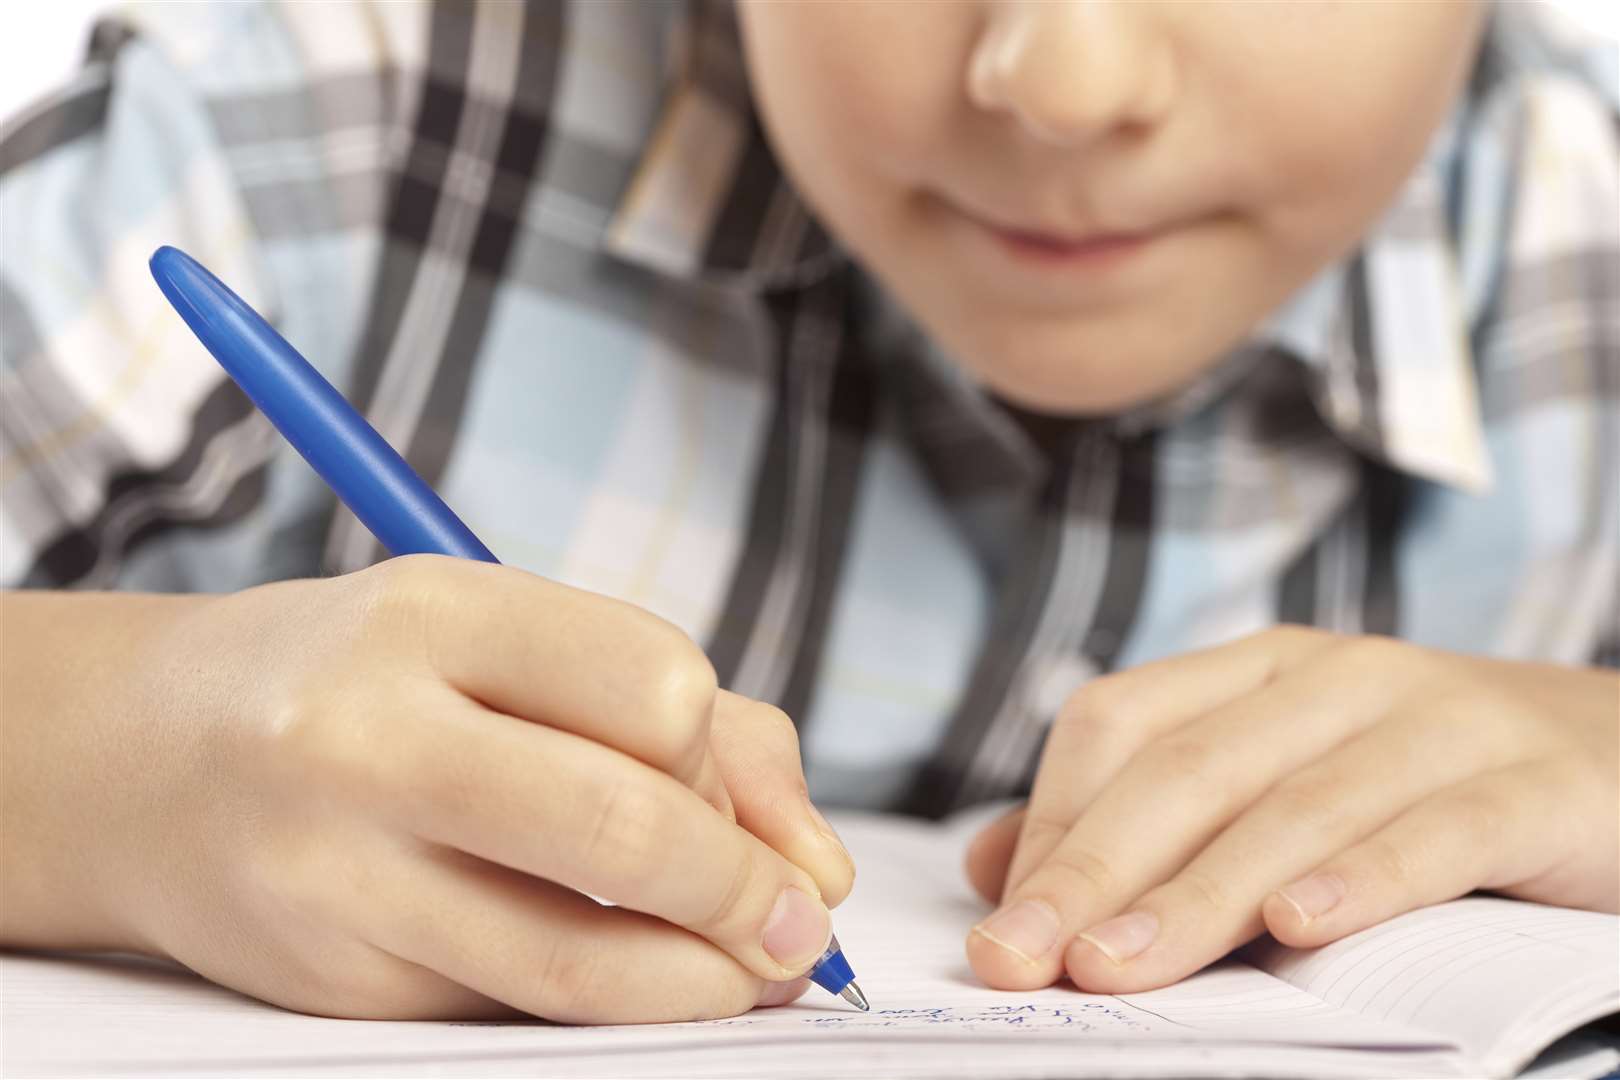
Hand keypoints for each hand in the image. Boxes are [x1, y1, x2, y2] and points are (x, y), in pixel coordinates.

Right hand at [0, 557, 852, 1021]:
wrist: (147, 760)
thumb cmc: (376, 683)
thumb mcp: (515, 646)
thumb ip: (695, 728)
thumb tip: (818, 868)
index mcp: (435, 613)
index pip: (659, 690)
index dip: (730, 769)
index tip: (740, 807)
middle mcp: (371, 737)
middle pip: (623, 829)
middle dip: (745, 895)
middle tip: (798, 932)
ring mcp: (336, 872)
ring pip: (574, 961)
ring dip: (700, 984)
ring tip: (749, 977)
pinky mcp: (329, 982)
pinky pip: (512, 1006)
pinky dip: (600, 1002)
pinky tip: (623, 975)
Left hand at [961, 627, 1617, 992]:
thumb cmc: (1423, 787)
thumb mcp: (1276, 787)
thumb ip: (1143, 823)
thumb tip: (991, 868)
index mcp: (1260, 673)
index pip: (1120, 725)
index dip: (1052, 822)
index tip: (1001, 925)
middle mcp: (1336, 679)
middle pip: (1187, 768)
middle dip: (1094, 866)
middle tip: (1024, 956)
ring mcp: (1437, 721)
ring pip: (1293, 807)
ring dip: (1199, 892)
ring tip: (1122, 966)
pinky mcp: (1530, 783)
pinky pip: (1435, 831)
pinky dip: (1362, 879)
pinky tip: (1299, 928)